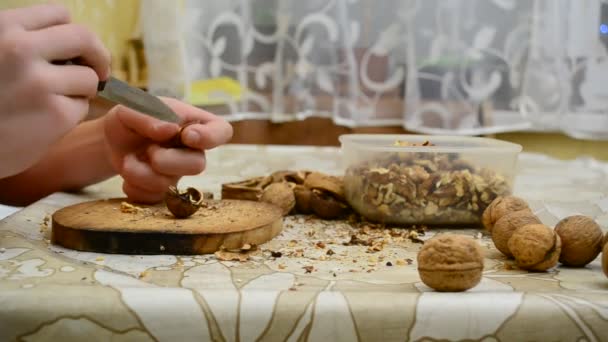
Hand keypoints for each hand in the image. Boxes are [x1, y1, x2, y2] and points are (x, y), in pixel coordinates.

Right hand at [0, 4, 109, 177]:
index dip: (72, 35)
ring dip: (81, 91)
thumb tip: (75, 46)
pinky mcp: (55, 114)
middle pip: (85, 38)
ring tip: (53, 102)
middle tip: (99, 71)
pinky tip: (45, 122)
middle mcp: (19, 50)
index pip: (59, 15)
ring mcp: (39, 82)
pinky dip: (71, 115)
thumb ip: (24, 41)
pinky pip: (82, 107)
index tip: (76, 50)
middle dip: (99, 55)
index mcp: (2, 28)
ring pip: (89, 78)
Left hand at [103, 98, 232, 202]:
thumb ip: (150, 114)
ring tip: (128, 160)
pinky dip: (134, 188)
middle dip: (168, 161)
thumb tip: (170, 130)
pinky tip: (128, 173)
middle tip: (149, 150)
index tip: (187, 136)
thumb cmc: (130, 119)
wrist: (110, 142)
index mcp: (194, 124)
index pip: (221, 130)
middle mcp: (191, 151)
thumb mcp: (133, 107)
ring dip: (142, 173)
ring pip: (171, 185)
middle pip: (198, 165)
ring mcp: (178, 173)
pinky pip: (154, 198)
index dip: (211, 137)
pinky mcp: (162, 192)